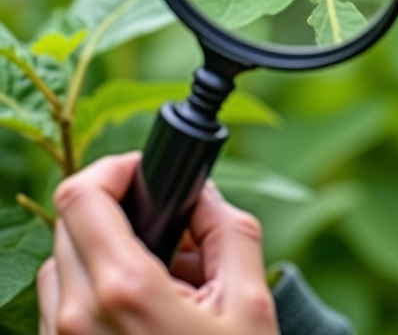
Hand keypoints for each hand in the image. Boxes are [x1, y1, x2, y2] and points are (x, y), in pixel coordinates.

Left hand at [37, 152, 278, 334]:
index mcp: (123, 289)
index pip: (81, 195)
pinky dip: (95, 287)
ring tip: (159, 273)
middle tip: (167, 227)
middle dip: (118, 208)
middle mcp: (77, 315)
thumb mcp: (249, 302)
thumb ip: (229, 231)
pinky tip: (144, 310)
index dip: (113, 168)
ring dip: (104, 250)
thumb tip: (204, 195)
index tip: (145, 172)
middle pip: (69, 222)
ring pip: (61, 263)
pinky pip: (61, 303)